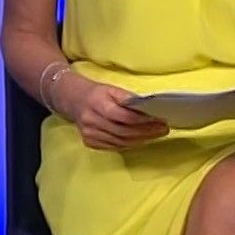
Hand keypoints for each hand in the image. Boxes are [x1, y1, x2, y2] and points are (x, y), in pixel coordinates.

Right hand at [54, 73, 168, 150]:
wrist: (71, 99)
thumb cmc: (95, 92)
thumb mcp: (111, 89)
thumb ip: (128, 99)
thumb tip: (149, 108)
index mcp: (98, 104)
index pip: (125, 117)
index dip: (144, 121)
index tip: (160, 120)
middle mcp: (92, 121)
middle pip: (124, 132)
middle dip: (146, 132)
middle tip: (163, 129)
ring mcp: (90, 134)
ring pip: (121, 141)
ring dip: (141, 140)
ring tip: (156, 134)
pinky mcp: (90, 142)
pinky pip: (114, 146)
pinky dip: (129, 144)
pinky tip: (140, 139)